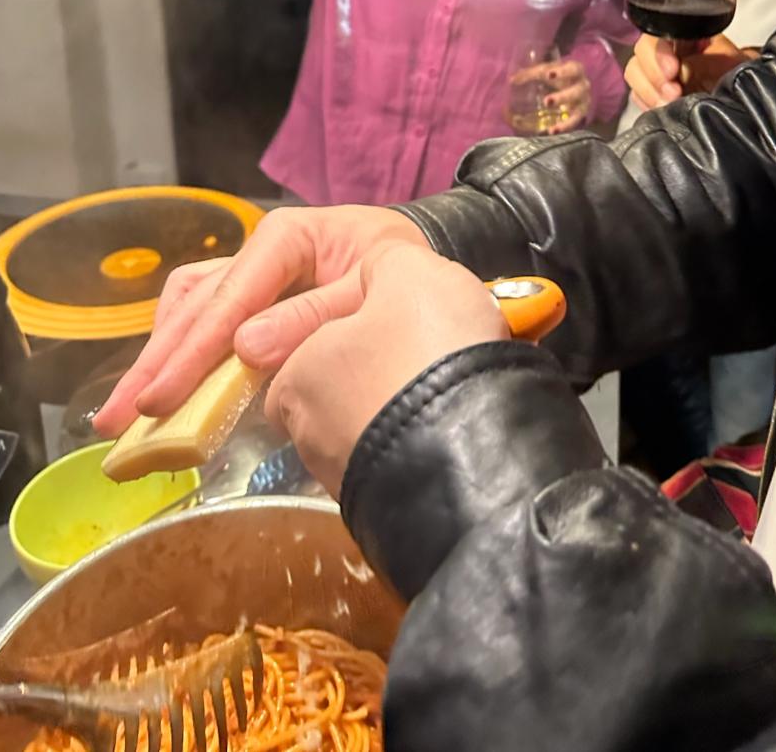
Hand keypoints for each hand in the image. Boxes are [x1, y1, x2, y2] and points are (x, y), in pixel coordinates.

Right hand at [92, 205, 428, 435]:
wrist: (416, 263)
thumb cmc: (402, 269)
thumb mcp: (378, 284)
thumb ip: (317, 315)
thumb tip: (247, 349)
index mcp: (288, 237)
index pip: (233, 296)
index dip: (194, 351)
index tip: (159, 399)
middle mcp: (258, 253)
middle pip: (195, 305)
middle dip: (156, 364)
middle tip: (116, 419)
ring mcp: (250, 277)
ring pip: (188, 309)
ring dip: (157, 360)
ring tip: (125, 415)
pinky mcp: (251, 303)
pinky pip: (203, 322)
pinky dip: (181, 357)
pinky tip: (162, 391)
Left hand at [264, 244, 509, 495]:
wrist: (482, 449)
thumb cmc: (429, 351)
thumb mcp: (409, 274)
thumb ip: (378, 266)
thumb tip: (373, 273)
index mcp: (296, 375)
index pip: (293, 354)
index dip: (337, 334)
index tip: (385, 327)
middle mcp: (307, 434)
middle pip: (327, 395)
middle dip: (360, 379)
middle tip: (412, 357)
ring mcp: (342, 478)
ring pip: (358, 431)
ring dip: (385, 414)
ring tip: (436, 393)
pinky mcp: (381, 510)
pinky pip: (387, 465)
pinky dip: (407, 446)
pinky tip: (443, 429)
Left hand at [508, 57, 590, 132]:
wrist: (569, 85)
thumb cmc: (556, 76)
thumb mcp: (545, 71)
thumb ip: (530, 74)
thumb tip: (512, 80)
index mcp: (575, 70)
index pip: (573, 68)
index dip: (563, 72)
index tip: (548, 75)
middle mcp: (583, 85)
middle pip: (578, 90)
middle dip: (563, 96)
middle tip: (547, 102)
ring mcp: (584, 101)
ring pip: (579, 110)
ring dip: (566, 120)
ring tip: (552, 128)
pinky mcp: (581, 114)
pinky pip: (575, 122)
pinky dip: (565, 127)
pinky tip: (553, 131)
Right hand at [625, 33, 751, 109]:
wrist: (747, 101)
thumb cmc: (741, 77)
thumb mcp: (730, 64)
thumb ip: (705, 62)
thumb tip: (682, 69)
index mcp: (686, 33)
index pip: (659, 32)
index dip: (659, 52)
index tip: (673, 71)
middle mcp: (669, 49)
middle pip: (642, 52)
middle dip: (653, 75)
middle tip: (673, 93)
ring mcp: (659, 71)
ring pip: (635, 73)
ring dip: (648, 91)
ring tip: (668, 105)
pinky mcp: (654, 93)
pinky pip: (637, 95)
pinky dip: (647, 103)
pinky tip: (662, 110)